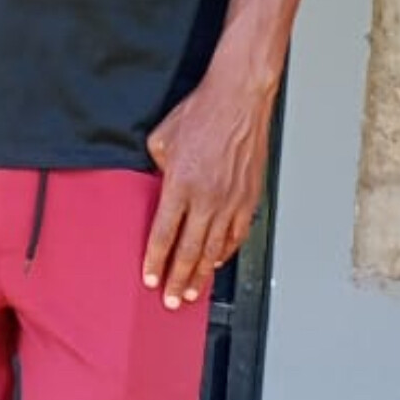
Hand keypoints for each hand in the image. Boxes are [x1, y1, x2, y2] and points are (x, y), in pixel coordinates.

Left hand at [142, 62, 274, 307]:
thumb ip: (156, 170)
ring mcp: (231, 200)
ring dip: (201, 274)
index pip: (164, 234)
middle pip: (189, 250)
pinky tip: (217, 263)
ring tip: (191, 293)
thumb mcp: (161, 140)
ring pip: (215, 249)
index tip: (150, 279)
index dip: (155, 261)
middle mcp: (207, 198)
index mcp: (180, 185)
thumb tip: (158, 186)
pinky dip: (225, 253)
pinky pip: (237, 235)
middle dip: (178, 279)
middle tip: (170, 300)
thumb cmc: (201, 113)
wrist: (239, 99)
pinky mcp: (249, 197)